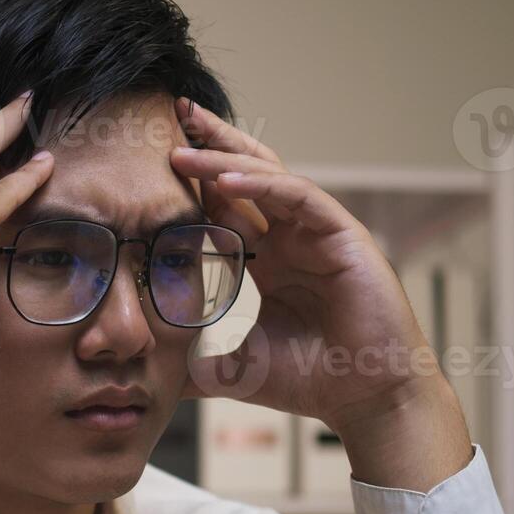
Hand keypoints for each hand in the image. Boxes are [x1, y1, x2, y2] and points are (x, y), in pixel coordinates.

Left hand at [170, 99, 471, 489]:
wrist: (365, 399)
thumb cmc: (312, 379)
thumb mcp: (234, 368)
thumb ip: (194, 364)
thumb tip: (148, 373)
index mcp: (268, 260)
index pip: (223, 207)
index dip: (192, 182)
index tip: (149, 162)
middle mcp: (291, 238)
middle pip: (245, 175)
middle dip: (210, 143)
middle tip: (172, 114)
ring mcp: (318, 232)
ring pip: (266, 177)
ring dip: (223, 160)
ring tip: (182, 149)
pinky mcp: (342, 234)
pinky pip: (296, 196)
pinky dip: (259, 186)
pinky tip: (222, 182)